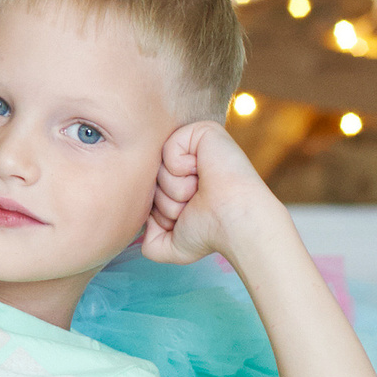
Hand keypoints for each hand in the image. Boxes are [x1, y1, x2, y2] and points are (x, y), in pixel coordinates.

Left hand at [144, 121, 284, 265]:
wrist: (235, 223)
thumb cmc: (209, 233)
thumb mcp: (172, 245)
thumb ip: (150, 242)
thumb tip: (141, 224)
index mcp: (182, 182)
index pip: (147, 190)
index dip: (160, 210)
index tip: (186, 215)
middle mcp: (187, 162)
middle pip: (148, 177)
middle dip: (166, 199)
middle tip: (195, 202)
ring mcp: (195, 146)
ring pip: (157, 166)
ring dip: (175, 187)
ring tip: (201, 189)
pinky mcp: (203, 131)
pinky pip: (169, 149)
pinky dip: (181, 167)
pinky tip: (203, 172)